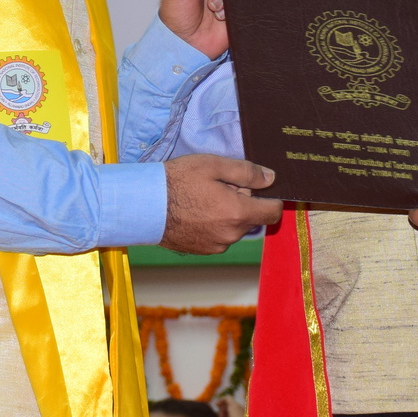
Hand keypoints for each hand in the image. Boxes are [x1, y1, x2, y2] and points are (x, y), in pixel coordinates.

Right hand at [162, 153, 281, 254]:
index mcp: (238, 213)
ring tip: (203, 199)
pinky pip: (220, 237)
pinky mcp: (203, 251)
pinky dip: (215, 225)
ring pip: (234, 227)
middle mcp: (231, 235)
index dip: (272, 199)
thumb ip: (247, 172)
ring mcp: (217, 246)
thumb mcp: (213, 165)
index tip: (260, 189)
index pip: (273, 212)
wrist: (144, 206)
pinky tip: (195, 212)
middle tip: (218, 186)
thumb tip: (272, 178)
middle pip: (251, 218)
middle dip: (243, 202)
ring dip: (228, 214)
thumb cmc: (178, 180)